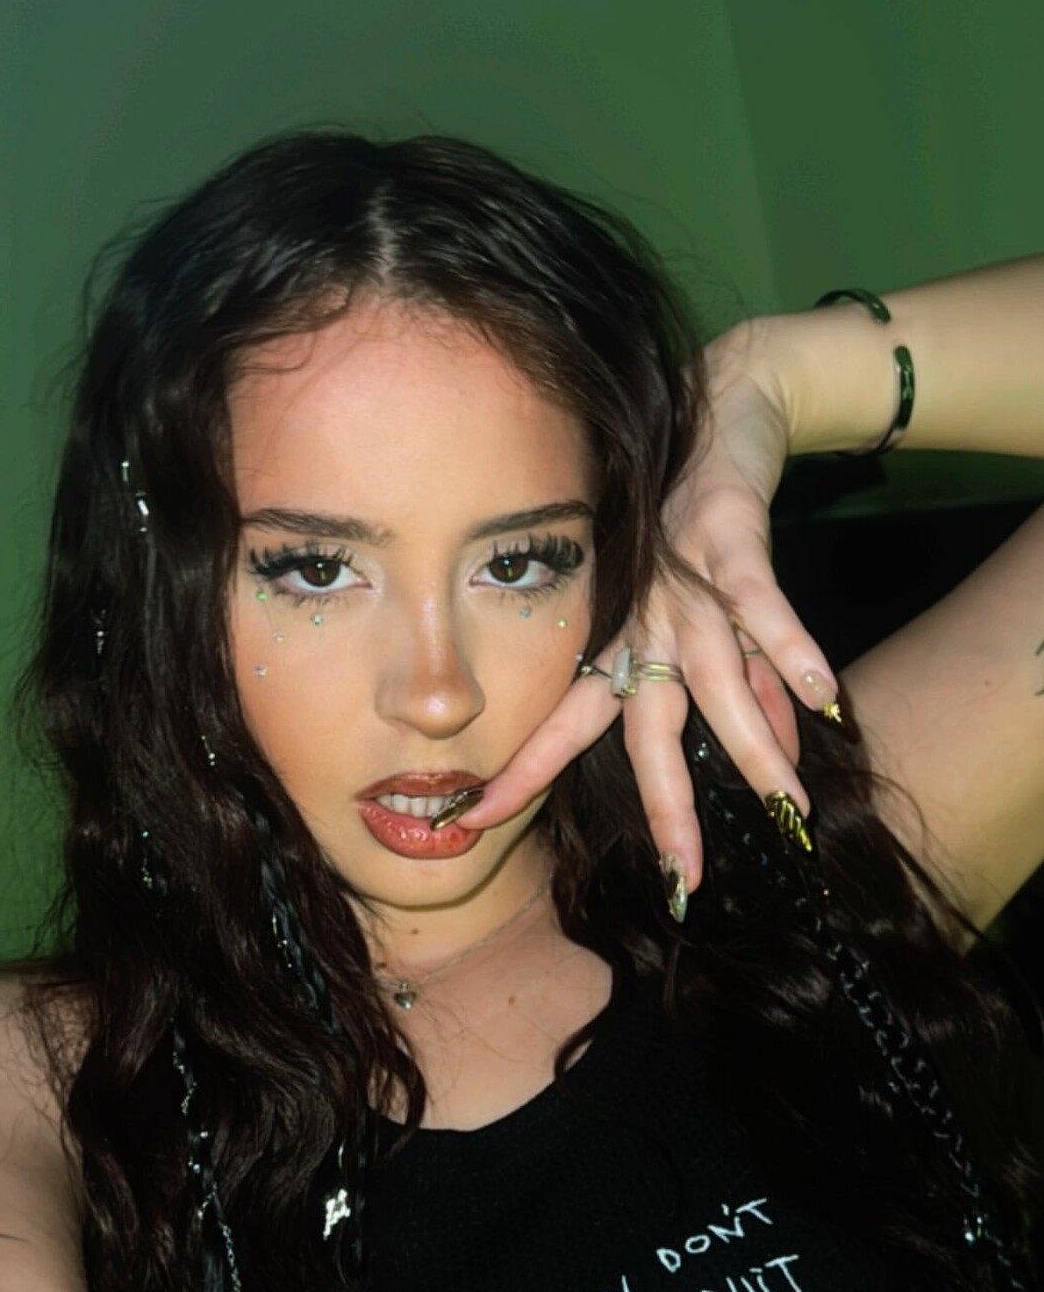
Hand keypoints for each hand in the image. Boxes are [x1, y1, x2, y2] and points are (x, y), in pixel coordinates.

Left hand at [456, 320, 841, 893]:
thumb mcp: (701, 616)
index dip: (523, 774)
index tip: (468, 824)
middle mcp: (642, 623)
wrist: (719, 411)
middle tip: (685, 880)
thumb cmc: (690, 528)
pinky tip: (824, 695)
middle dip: (668, 808)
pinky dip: (792, 646)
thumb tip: (777, 759)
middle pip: (648, 730)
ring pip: (717, 678)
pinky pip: (764, 602)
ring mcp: (686, 585)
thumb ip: (736, 690)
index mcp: (616, 643)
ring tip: (788, 812)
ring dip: (756, 747)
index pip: (565, 726)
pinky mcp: (734, 540)